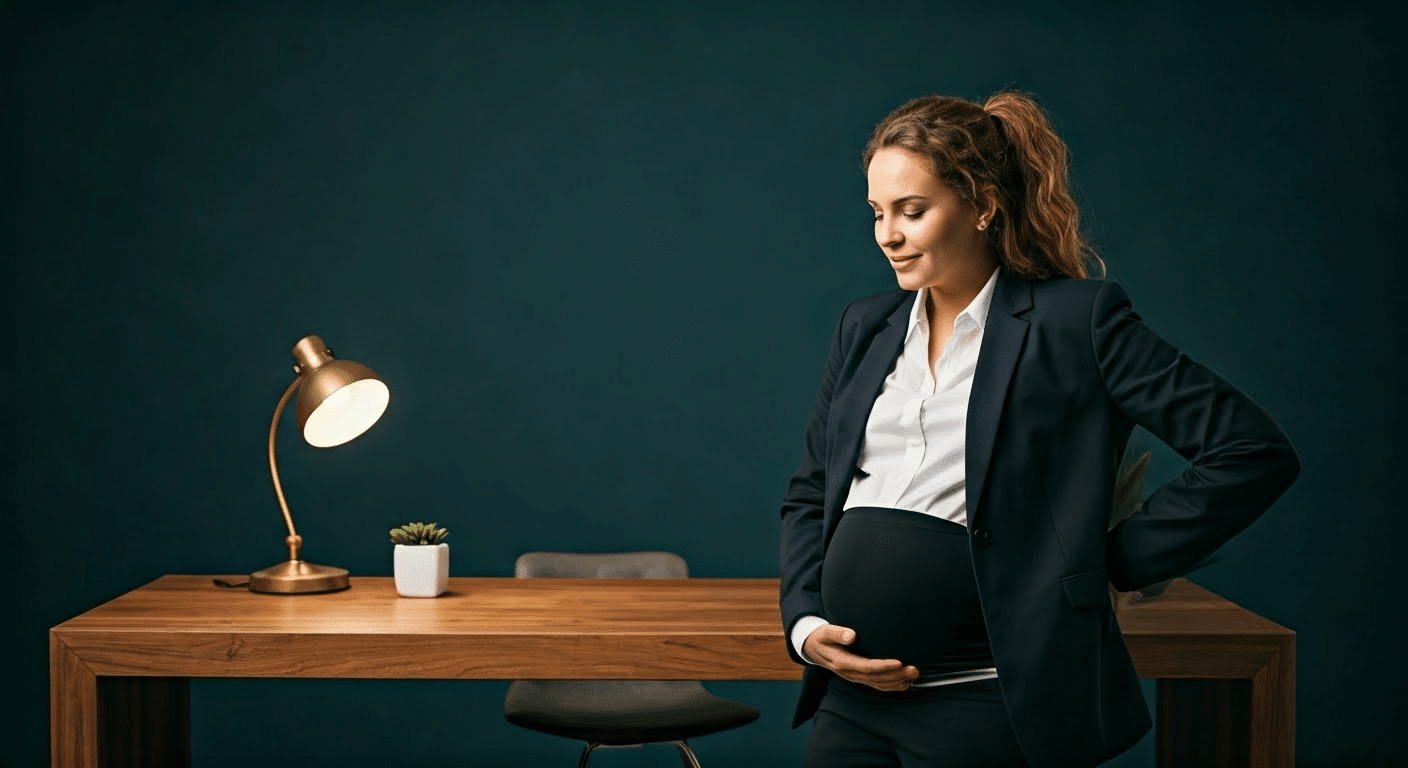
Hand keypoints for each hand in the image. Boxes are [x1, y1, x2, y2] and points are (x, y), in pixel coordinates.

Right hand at [802, 624, 918, 691]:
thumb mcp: (825, 632)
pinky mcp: (859, 677)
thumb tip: (851, 635)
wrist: (813, 648)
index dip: (884, 666)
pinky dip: (891, 686)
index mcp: (842, 662)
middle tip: (915, 669)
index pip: (866, 667)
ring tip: (914, 675)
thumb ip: (837, 633)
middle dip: (897, 675)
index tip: (899, 662)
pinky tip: (905, 684)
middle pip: (876, 678)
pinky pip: (876, 685)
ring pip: (879, 683)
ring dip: (897, 681)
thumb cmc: (821, 637)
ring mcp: (855, 677)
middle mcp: (850, 673)